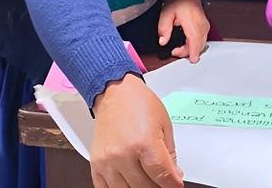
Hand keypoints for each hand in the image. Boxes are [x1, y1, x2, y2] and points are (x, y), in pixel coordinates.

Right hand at [91, 73, 182, 187]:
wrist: (114, 93)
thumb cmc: (139, 103)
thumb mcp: (164, 125)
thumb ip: (170, 153)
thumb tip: (174, 175)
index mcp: (144, 143)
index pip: (162, 176)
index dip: (172, 184)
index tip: (175, 184)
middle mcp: (123, 154)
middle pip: (145, 186)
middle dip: (158, 186)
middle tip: (163, 180)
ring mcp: (107, 161)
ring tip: (148, 179)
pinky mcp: (96, 164)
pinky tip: (129, 182)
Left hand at [158, 0, 209, 62]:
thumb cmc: (179, 0)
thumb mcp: (166, 13)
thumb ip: (164, 28)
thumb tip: (163, 41)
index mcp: (192, 23)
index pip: (195, 42)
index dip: (191, 53)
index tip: (189, 60)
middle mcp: (201, 26)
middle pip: (199, 46)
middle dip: (188, 52)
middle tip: (176, 51)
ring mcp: (205, 26)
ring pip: (202, 43)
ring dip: (192, 49)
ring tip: (180, 48)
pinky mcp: (205, 26)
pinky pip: (203, 39)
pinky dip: (196, 44)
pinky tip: (188, 44)